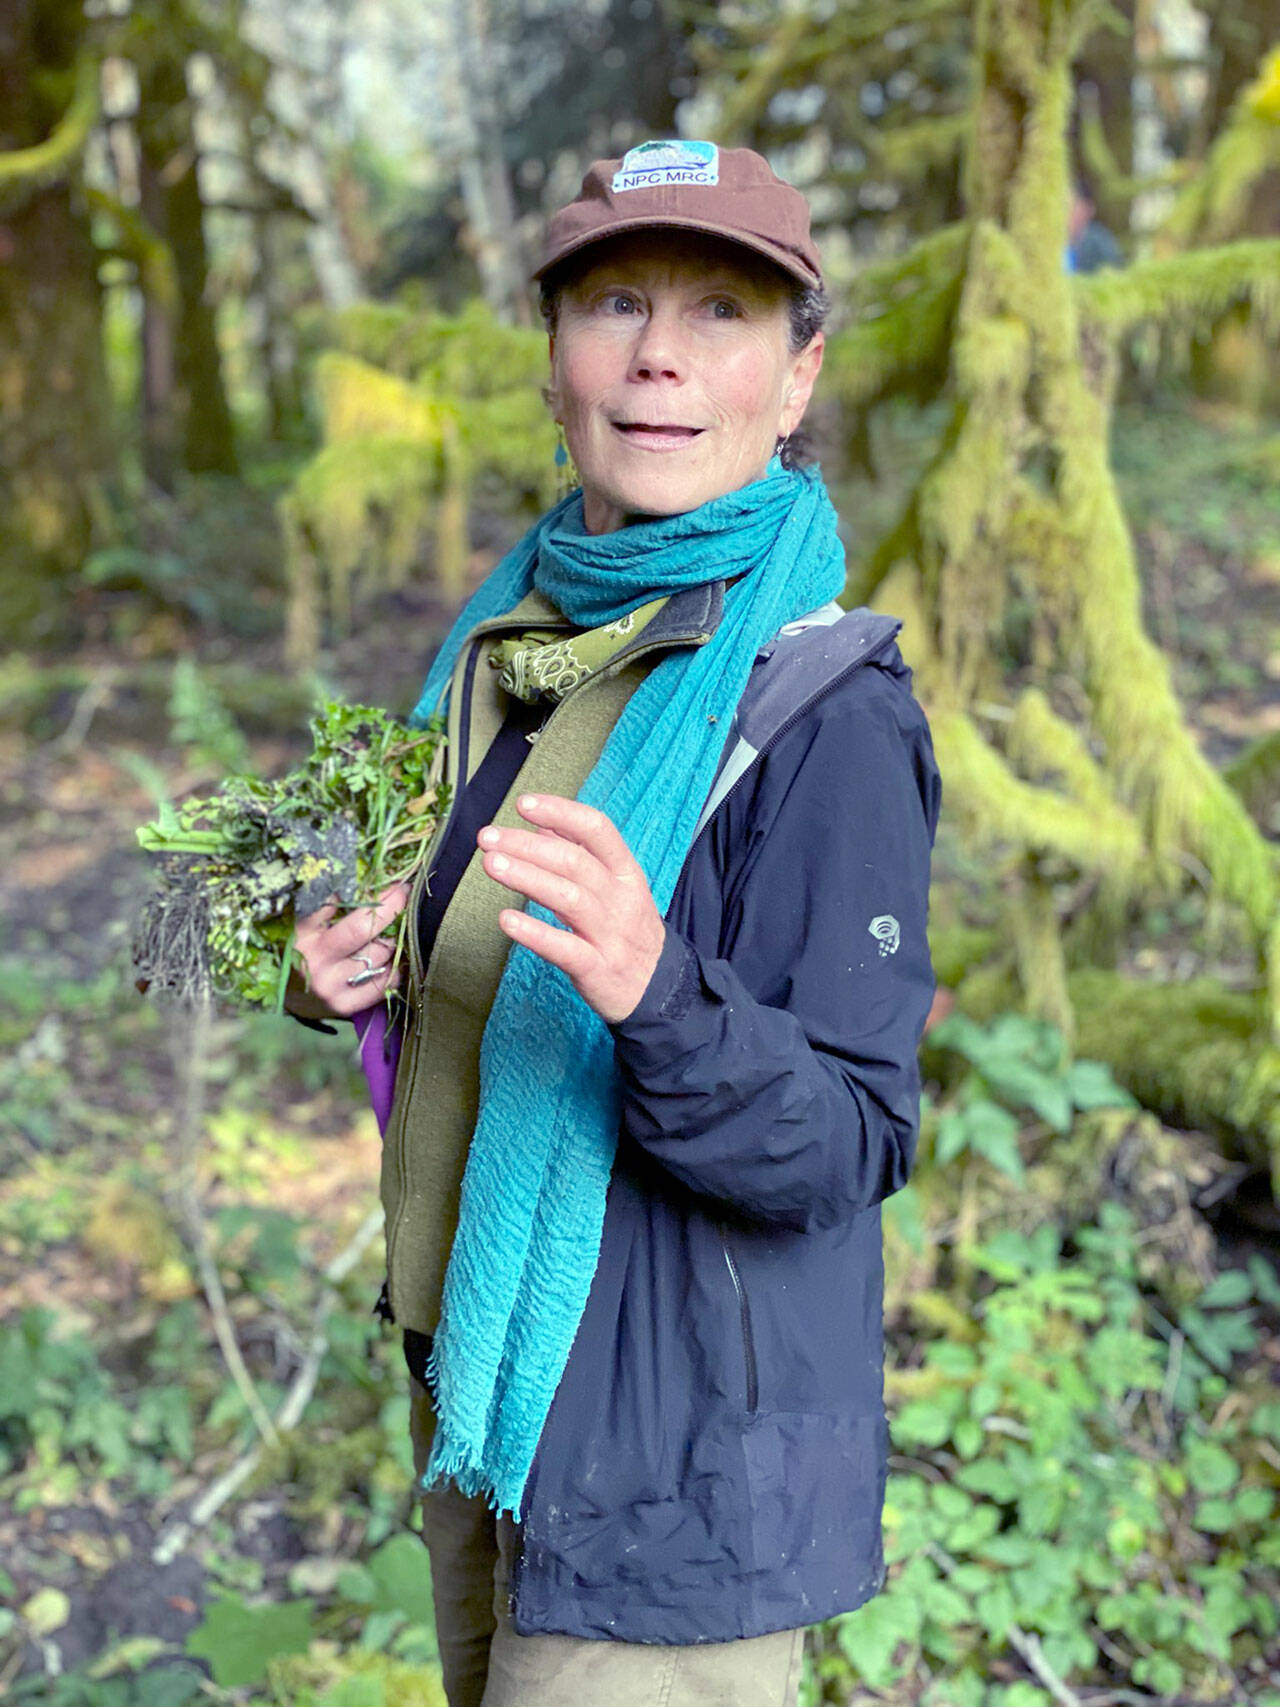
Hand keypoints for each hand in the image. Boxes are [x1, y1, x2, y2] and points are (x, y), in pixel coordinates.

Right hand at [291, 883, 409, 1017]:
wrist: (288, 996)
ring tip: (392, 932)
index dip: (371, 892)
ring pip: (379, 954)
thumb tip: (372, 882)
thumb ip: (330, 905)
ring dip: (392, 940)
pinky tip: (392, 959)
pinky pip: (385, 982)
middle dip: (390, 908)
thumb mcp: (306, 925)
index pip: (338, 903)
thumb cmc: (302, 951)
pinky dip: (395, 967)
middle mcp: (315, 959)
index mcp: (302, 932)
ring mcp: (330, 985)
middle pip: (362, 929)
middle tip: (403, 894)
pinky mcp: (344, 1005)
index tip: (393, 882)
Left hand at [478, 794, 664, 1024]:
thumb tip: (545, 826)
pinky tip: (506, 920)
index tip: (524, 804)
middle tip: (488, 837)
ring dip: (527, 877)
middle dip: (528, 845)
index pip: (597, 830)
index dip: (561, 813)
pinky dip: (534, 933)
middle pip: (575, 862)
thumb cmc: (629, 933)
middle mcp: (621, 900)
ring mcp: (611, 935)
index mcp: (626, 874)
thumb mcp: (616, 888)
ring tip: (491, 864)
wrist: (658, 990)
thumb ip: (582, 855)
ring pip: (569, 899)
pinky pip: (564, 949)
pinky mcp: (597, 969)